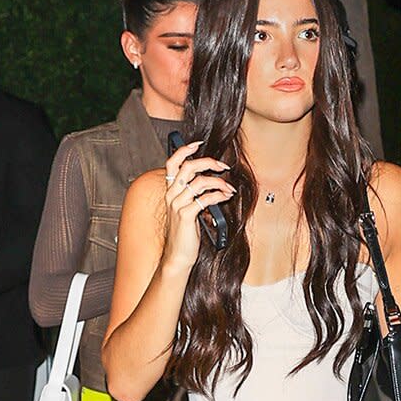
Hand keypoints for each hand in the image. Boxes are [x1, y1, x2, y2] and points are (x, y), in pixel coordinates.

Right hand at [161, 141, 233, 272]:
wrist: (178, 256)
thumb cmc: (185, 234)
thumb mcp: (188, 210)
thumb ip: (195, 196)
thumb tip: (214, 183)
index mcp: (170, 191)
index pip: (172, 163)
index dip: (184, 150)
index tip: (198, 144)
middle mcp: (171, 195)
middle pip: (188, 167)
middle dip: (208, 163)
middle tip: (223, 167)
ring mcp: (177, 205)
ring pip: (199, 182)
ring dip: (219, 182)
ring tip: (230, 188)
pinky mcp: (186, 215)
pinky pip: (205, 198)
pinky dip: (219, 195)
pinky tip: (226, 197)